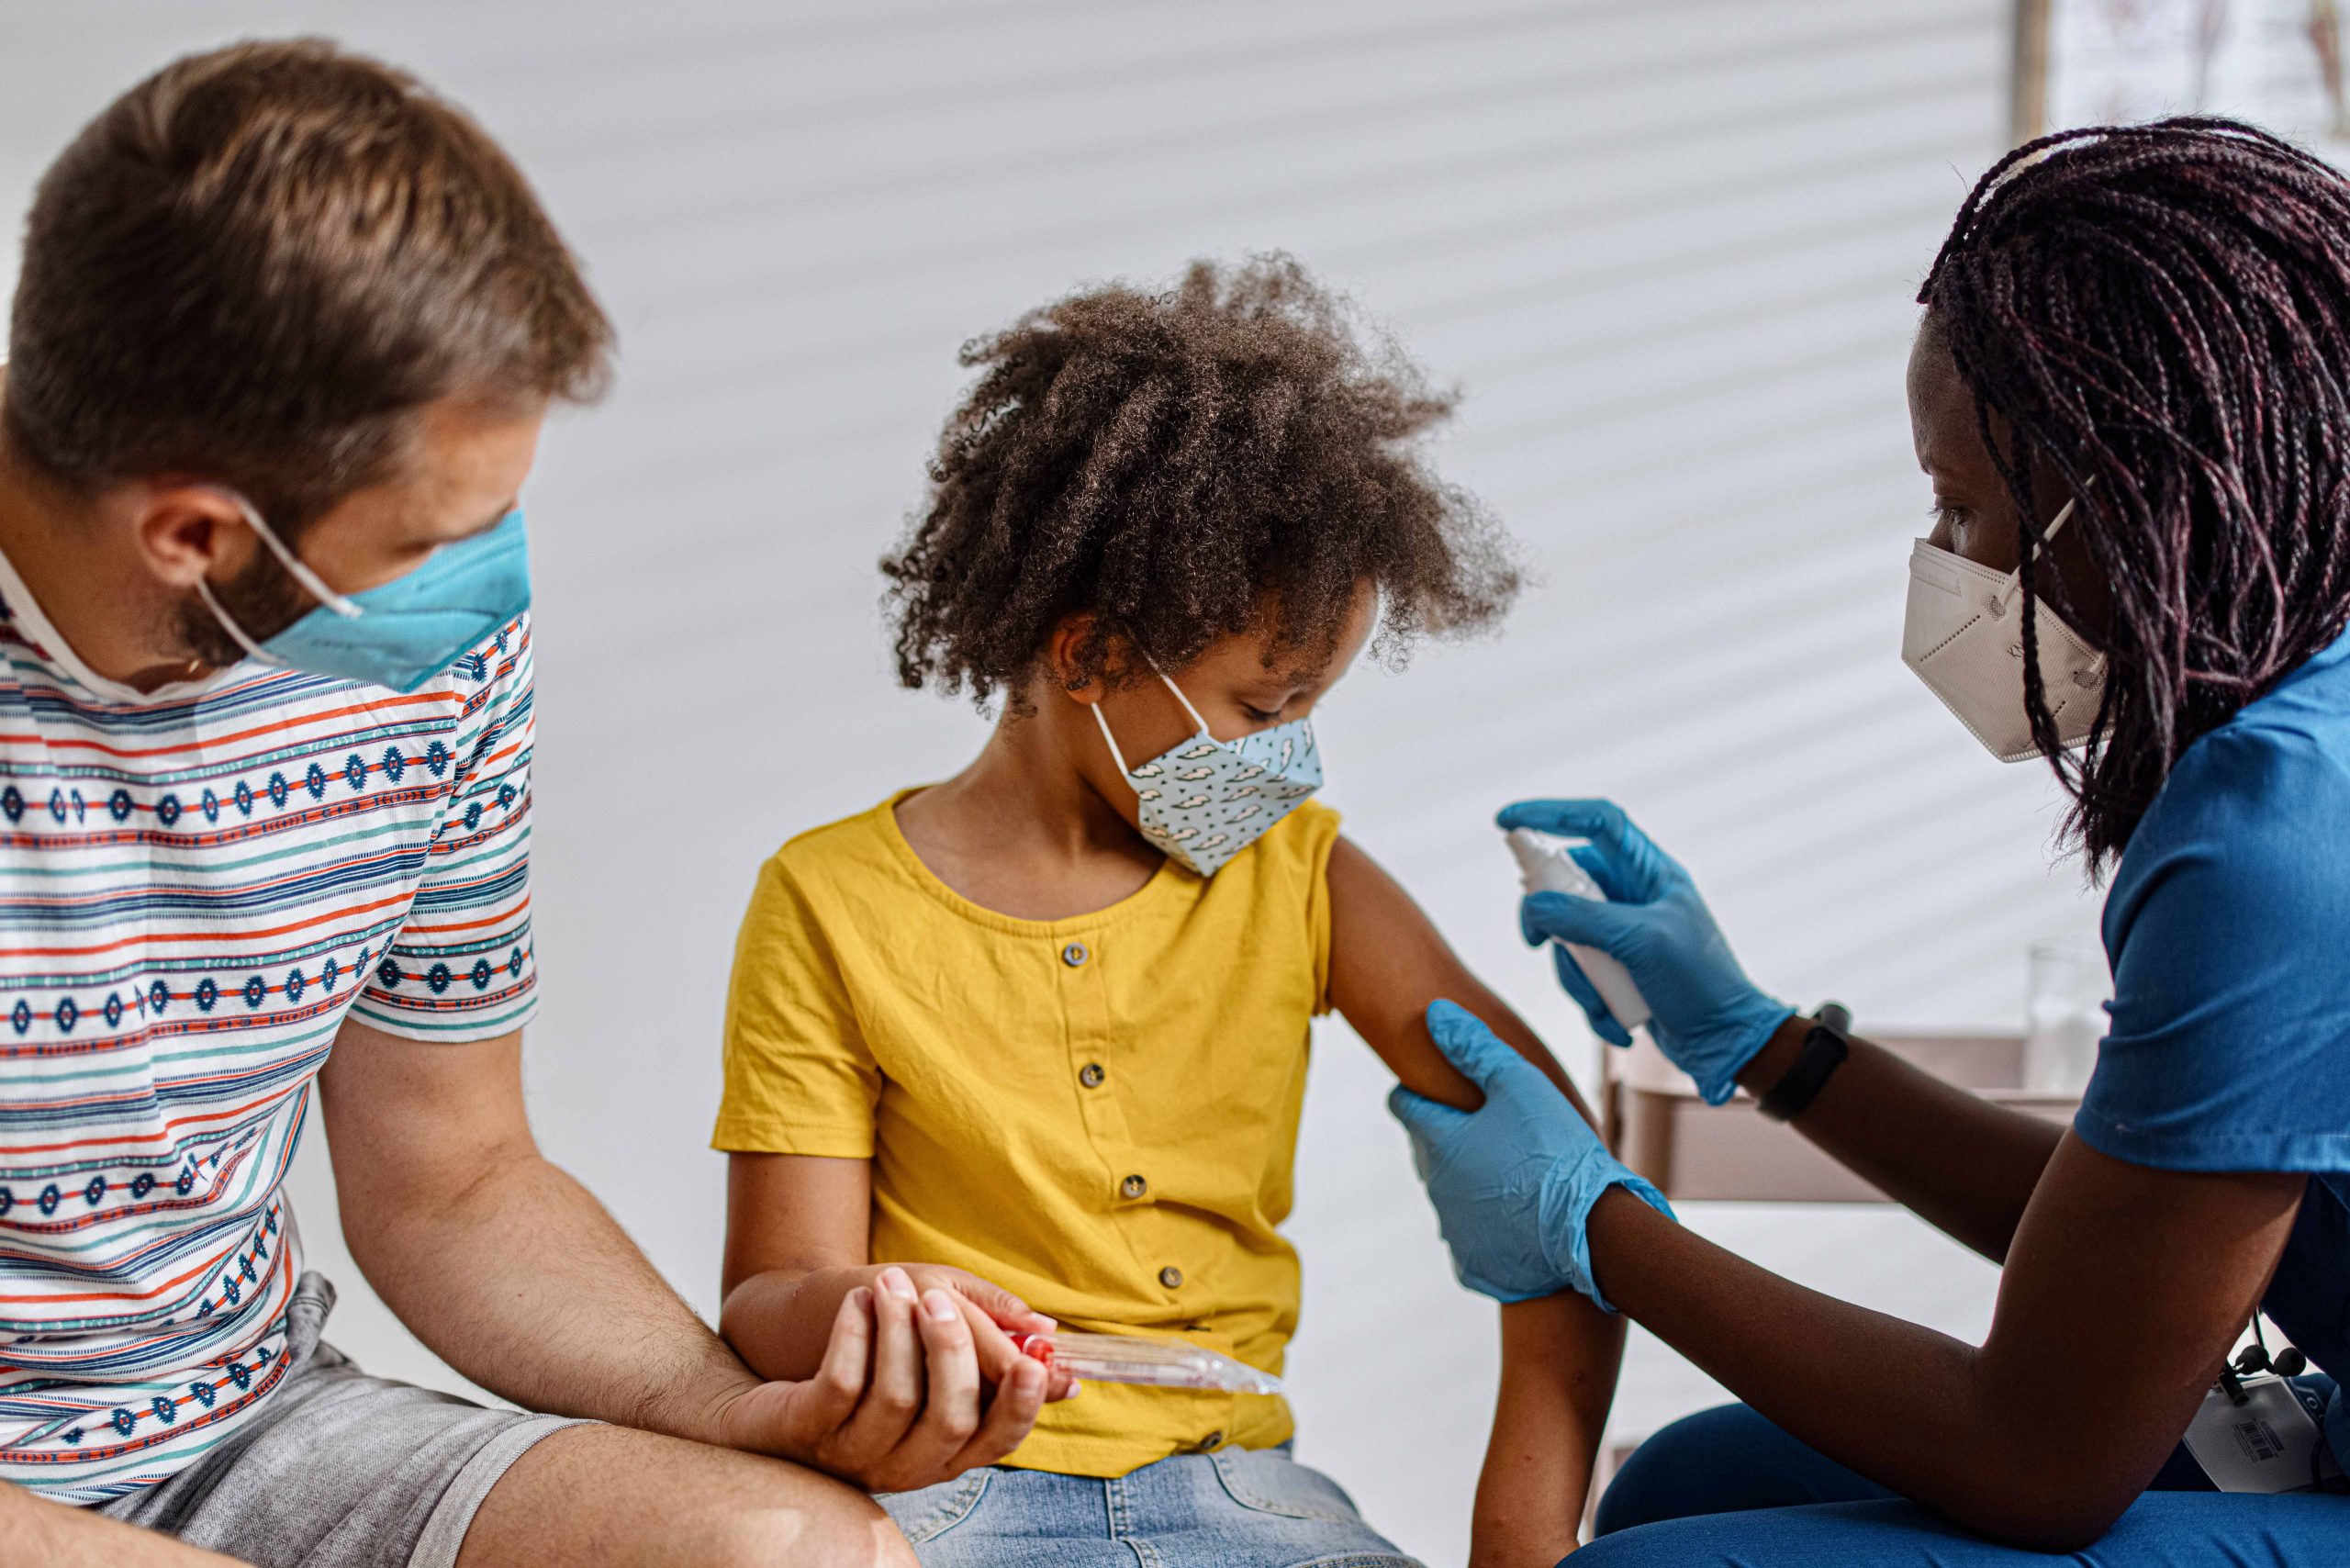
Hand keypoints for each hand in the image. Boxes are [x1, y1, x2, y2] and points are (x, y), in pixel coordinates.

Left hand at [715, 1266, 1058, 1491]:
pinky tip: (857, 1301)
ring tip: (891, 1281)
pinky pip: (842, 1384)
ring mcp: (856, 1452)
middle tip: (938, 1299)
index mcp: (947, 1447)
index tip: (1034, 1360)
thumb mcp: (932, 1338)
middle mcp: (907, 1463)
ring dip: (898, 1330)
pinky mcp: (809, 1430)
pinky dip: (855, 1335)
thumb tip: (1049, 1336)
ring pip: (897, 1398)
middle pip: (951, 1419)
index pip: (998, 1439)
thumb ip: (989, 1340)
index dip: (1020, 1404)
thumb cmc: (871, 1352)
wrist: (774, 1367)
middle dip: (952, 1351)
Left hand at [1389, 1001, 1673, 1307]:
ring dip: (1469, 1178)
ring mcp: (1452, 1228)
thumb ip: (1475, 1047)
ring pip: (1448, 1192)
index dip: (1419, 1089)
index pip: (1403, 1104)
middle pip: (1427, 1149)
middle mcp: (1435, 1185)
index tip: (1439, 1085)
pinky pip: (1471, 1234)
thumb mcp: (1521, 1085)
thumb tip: (1436, 1014)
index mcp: (1439, 1140)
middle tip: (1488, 1126)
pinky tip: (1518, 1213)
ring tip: (1511, 1170)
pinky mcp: (1473, 1262)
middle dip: (1448, 1134)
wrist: (1591, 1235)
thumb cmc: (1556, 1153)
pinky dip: (1488, 1221)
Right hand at [1498, 798, 1792, 1103]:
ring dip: (1576, 975)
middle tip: (1536, 939)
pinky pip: (1578, 970)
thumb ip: (1584, 918)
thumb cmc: (1702, 983)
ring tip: (1602, 1001)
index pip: (1597, 821)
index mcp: (1649, 871)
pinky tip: (1616, 1021)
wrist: (1724, 1041)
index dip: (1551, 813)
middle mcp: (1632, 894)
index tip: (1507, 821)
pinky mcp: (1615, 965)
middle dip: (1549, 920)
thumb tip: (1534, 907)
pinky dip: (1589, 998)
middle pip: (1564, 883)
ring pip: (1565, 934)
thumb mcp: (1642, 942)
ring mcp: (1621, 930)